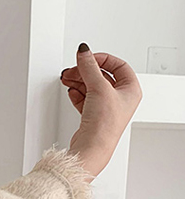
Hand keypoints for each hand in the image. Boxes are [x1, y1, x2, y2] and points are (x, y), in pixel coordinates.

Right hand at [60, 44, 142, 180]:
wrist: (92, 147)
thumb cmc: (105, 125)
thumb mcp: (99, 88)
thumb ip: (89, 67)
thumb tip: (84, 51)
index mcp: (131, 89)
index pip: (118, 65)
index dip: (102, 59)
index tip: (87, 58)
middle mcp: (120, 98)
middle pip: (102, 75)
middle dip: (86, 70)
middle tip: (74, 68)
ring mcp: (106, 107)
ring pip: (91, 86)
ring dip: (79, 80)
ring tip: (67, 77)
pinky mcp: (93, 115)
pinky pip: (85, 98)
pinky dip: (77, 92)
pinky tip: (71, 90)